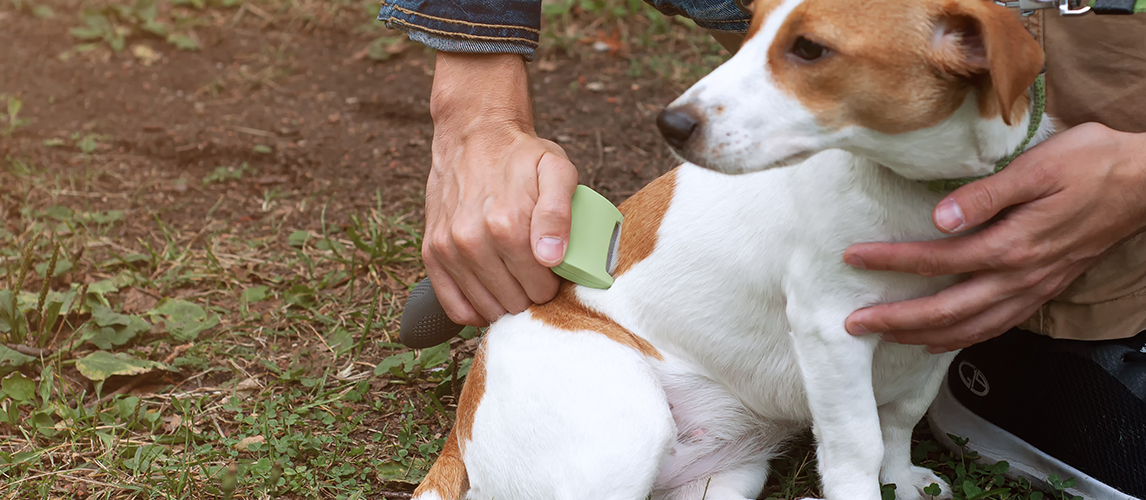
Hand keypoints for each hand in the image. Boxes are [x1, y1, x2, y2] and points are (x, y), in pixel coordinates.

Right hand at [423, 52, 577, 325]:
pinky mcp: (431, 253)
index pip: (540, 288)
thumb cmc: (520, 156)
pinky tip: (490, 294)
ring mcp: (448, 249)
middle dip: (530, 293)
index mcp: (506, 225)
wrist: (473, 135)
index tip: (554, 268)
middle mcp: (472, 241)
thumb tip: (551, 258)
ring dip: (505, 302)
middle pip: (514, 302)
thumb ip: (560, 213)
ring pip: (486, 309)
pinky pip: (454, 306)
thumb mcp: (556, 171)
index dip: (553, 283)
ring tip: (515, 277)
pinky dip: (475, 310)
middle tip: (535, 271)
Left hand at [843, 123, 1145, 351]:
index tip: (853, 259)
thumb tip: (939, 218)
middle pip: (947, 310)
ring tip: (886, 338)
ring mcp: (1033, 289)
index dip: (891, 263)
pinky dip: (963, 338)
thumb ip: (985, 195)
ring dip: (924, 337)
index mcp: (1013, 244)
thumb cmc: (1091, 163)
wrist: (1145, 181)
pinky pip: (997, 326)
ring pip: (971, 328)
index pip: (937, 260)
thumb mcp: (1037, 166)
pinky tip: (940, 339)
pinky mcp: (1043, 290)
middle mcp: (1020, 276)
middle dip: (896, 320)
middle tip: (853, 324)